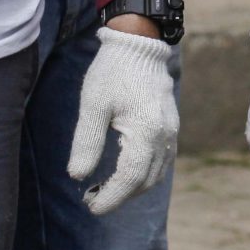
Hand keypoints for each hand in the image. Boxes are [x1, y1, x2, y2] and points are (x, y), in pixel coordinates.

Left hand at [69, 26, 177, 214]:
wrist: (138, 43)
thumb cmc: (113, 71)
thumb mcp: (92, 105)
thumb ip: (86, 142)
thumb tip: (78, 176)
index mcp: (146, 131)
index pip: (130, 178)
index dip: (111, 198)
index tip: (90, 206)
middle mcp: (164, 135)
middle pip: (145, 181)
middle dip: (120, 197)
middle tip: (92, 200)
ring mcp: (171, 131)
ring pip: (157, 174)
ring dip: (133, 188)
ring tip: (106, 189)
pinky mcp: (171, 125)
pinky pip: (162, 160)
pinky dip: (144, 174)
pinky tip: (125, 172)